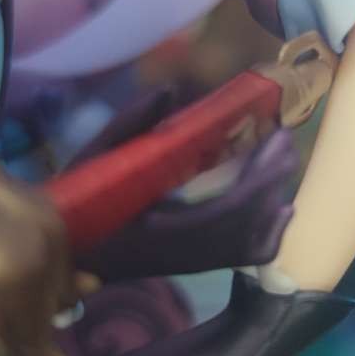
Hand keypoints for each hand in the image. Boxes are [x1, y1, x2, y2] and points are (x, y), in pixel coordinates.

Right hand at [88, 129, 298, 281]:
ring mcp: (192, 263)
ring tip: (280, 159)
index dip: (253, 180)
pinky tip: (282, 209)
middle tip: (281, 140)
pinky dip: (269, 235)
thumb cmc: (80, 201)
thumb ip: (129, 125)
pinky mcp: (198, 265)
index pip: (219, 212)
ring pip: (250, 242)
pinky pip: (244, 258)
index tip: (270, 141)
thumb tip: (169, 90)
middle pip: (242, 224)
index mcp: (152, 230)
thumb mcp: (94, 158)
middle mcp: (178, 254)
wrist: (72, 250)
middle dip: (267, 179)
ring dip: (270, 199)